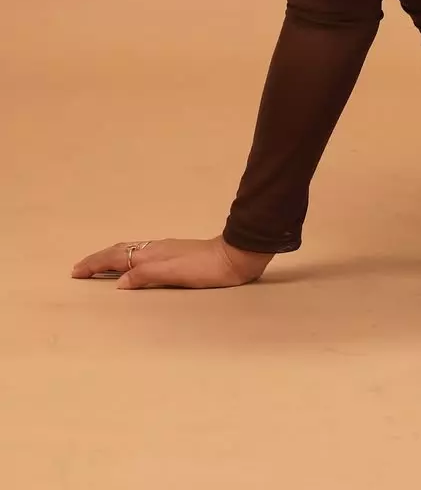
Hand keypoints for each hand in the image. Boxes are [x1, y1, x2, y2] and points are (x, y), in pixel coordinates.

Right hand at [71, 235, 274, 289]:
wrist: (234, 257)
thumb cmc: (206, 269)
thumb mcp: (175, 274)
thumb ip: (146, 275)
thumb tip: (119, 282)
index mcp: (152, 254)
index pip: (117, 257)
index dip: (95, 264)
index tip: (76, 271)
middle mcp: (156, 248)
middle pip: (121, 251)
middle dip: (98, 259)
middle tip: (79, 269)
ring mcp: (166, 250)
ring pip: (131, 251)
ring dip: (110, 258)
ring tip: (97, 266)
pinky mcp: (175, 254)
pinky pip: (141, 254)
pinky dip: (126, 258)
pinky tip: (130, 264)